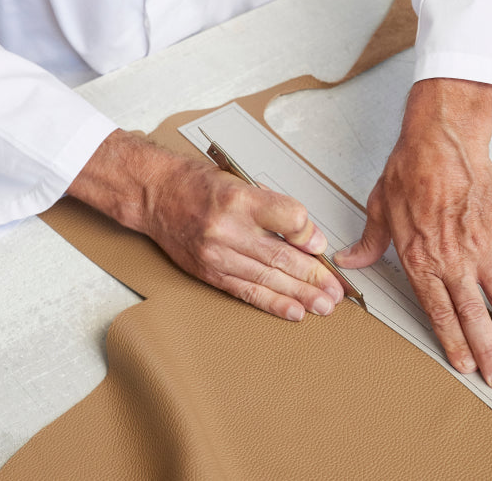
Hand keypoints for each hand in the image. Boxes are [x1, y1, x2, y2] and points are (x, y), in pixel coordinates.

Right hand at [68, 129, 343, 320]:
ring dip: (300, 295)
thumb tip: (306, 234)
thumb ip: (272, 205)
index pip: (288, 219)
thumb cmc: (196, 183)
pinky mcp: (208, 272)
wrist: (155, 194)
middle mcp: (227, 228)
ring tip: (323, 305)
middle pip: (281, 256)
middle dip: (314, 276)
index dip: (309, 234)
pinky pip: (246, 291)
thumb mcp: (237, 180)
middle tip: (336, 290)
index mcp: (238, 199)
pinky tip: (293, 311)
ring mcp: (216, 254)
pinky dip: (273, 303)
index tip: (321, 244)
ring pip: (267, 278)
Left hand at [336, 78, 491, 388]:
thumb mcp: (379, 205)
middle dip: (485, 351)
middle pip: (472, 314)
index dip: (451, 340)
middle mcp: (451, 257)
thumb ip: (370, 241)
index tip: (462, 365)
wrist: (442, 139)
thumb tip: (349, 261)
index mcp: (419, 256)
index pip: (438, 309)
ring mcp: (479, 246)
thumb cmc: (410, 169)